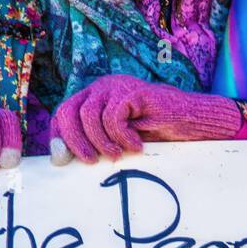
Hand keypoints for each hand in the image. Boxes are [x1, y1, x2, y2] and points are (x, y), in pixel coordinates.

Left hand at [49, 74, 242, 164]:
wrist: (187, 124)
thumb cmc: (153, 135)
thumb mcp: (115, 143)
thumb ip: (91, 145)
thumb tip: (60, 158)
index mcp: (92, 99)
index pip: (63, 113)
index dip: (59, 137)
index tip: (62, 160)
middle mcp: (100, 88)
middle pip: (69, 111)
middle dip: (75, 140)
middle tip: (90, 161)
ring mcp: (115, 86)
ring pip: (89, 115)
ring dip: (102, 141)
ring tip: (119, 155)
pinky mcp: (131, 90)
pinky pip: (113, 116)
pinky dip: (122, 136)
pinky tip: (137, 145)